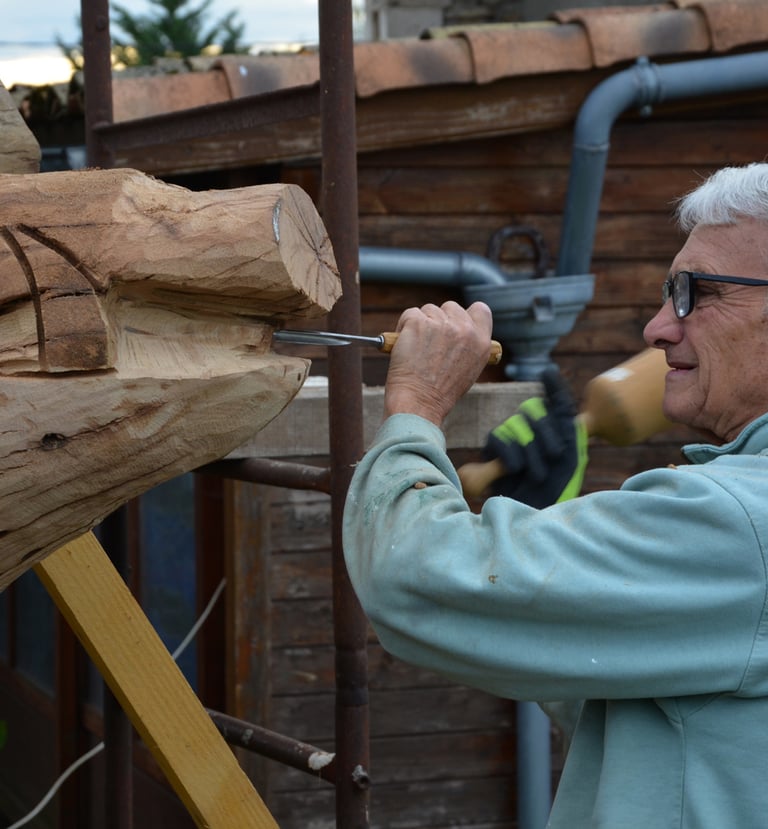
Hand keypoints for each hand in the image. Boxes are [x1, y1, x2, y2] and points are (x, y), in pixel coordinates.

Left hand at [384, 301, 493, 426]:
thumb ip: (468, 346)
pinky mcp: (419, 323)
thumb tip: (455, 331)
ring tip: (416, 350)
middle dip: (438, 320)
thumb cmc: (439, 393)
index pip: (480, 310)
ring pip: (428, 310)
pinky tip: (405, 347)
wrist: (419, 404)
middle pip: (450, 307)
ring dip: (420, 325)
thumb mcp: (468, 370)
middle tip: (429, 344)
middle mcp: (465, 331)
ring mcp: (442, 325)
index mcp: (482, 342)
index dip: (465, 315)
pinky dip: (403, 327)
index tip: (453, 324)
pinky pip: (410, 314)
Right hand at [482, 369, 587, 506]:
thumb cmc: (555, 490)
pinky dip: (511, 454)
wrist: (534, 516)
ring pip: (517, 424)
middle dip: (547, 431)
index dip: (553, 386)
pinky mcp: (493, 451)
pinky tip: (516, 470)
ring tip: (537, 474)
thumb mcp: (570, 455)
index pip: (555, 401)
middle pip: (534, 409)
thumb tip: (555, 386)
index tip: (548, 373)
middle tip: (554, 455)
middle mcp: (534, 431)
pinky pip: (499, 439)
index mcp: (557, 432)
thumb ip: (566, 420)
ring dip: (531, 450)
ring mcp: (512, 438)